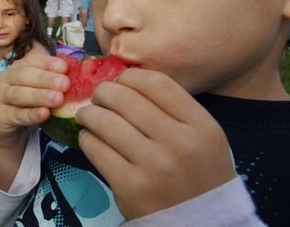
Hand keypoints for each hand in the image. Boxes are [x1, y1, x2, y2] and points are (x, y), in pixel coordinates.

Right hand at [0, 51, 68, 149]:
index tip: (65, 67)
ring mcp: (1, 97)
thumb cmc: (29, 100)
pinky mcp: (1, 116)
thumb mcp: (41, 87)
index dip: (48, 63)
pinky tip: (44, 114)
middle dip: (45, 79)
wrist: (8, 123)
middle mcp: (8, 78)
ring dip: (38, 96)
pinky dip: (30, 114)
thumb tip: (80, 71)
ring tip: (57, 99)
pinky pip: (16, 114)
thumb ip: (56, 78)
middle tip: (64, 84)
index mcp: (20, 66)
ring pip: (18, 94)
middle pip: (24, 75)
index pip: (32, 60)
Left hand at [76, 68, 234, 219]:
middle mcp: (179, 142)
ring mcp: (153, 165)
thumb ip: (173, 109)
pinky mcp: (129, 185)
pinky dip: (86, 138)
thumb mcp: (202, 137)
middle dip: (103, 92)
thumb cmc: (199, 175)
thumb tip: (126, 82)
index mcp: (201, 126)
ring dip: (88, 113)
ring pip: (105, 121)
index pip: (157, 83)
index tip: (120, 81)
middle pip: (126, 98)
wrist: (201, 222)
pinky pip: (96, 149)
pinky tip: (89, 137)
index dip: (130, 76)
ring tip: (86, 115)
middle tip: (98, 97)